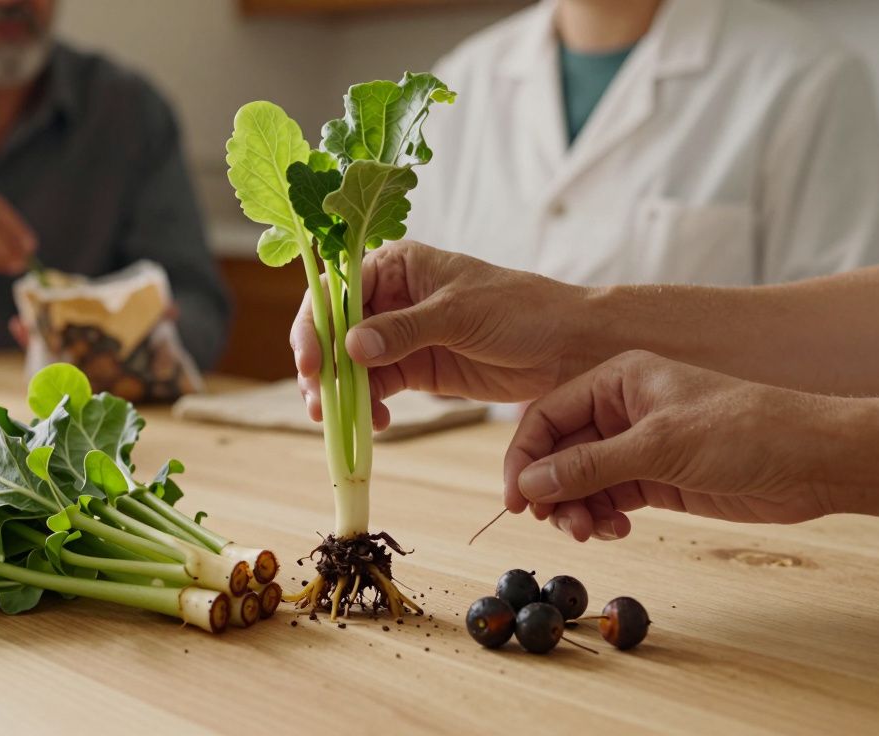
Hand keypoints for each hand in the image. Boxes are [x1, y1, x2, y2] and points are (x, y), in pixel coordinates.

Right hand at [292, 241, 588, 427]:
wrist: (567, 349)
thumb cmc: (521, 310)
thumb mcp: (459, 314)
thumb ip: (404, 330)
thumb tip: (350, 346)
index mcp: (397, 265)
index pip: (338, 291)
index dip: (316, 326)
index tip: (310, 363)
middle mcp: (391, 298)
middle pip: (335, 331)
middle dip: (322, 367)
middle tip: (318, 404)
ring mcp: (400, 336)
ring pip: (350, 365)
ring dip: (340, 394)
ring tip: (340, 422)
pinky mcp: (415, 369)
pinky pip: (375, 388)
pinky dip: (367, 406)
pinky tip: (376, 423)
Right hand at [503, 351, 839, 541]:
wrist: (813, 461)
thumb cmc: (742, 432)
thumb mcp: (658, 447)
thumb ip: (589, 466)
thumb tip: (529, 485)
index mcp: (616, 380)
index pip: (546, 415)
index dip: (525, 457)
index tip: (516, 499)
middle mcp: (621, 409)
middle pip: (559, 451)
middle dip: (552, 489)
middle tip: (559, 524)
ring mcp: (637, 445)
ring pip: (580, 480)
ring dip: (577, 509)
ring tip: (592, 533)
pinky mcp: (656, 478)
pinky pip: (608, 498)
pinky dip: (603, 517)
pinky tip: (618, 530)